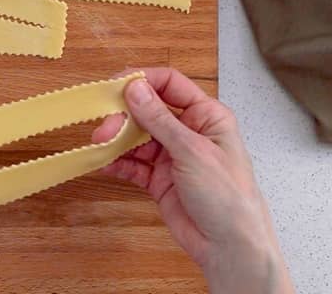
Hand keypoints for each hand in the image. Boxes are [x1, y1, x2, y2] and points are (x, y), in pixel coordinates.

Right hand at [93, 69, 294, 293]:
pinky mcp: (159, 179)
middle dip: (124, 115)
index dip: (142, 80)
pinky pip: (133, 163)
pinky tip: (105, 162)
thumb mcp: (192, 151)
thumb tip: (134, 87)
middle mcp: (188, 131)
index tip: (115, 85)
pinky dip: (118, 162)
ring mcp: (172, 155)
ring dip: (117, 139)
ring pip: (137, 137)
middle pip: (148, 110)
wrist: (231, 250)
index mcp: (206, 115)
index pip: (169, 84)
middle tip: (105, 126)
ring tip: (100, 144)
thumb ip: (159, 119)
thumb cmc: (228, 197)